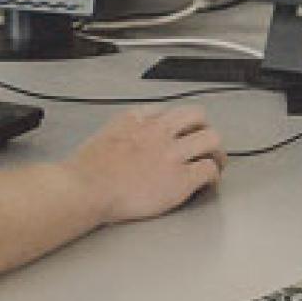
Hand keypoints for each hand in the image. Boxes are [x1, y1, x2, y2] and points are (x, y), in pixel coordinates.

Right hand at [65, 107, 225, 225]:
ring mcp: (171, 154)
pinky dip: (213, 176)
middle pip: (197, 116)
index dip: (179, 125)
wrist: (85, 189)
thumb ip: (123, 130)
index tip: (180, 135)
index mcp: (138, 118)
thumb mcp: (105, 134)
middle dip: (204, 130)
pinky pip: (209, 169)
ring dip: (215, 151)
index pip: (170, 111)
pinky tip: (208, 183)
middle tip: (204, 145)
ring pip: (211, 139)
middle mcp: (158, 131)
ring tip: (214, 162)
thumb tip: (130, 137)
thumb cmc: (88, 171)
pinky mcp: (180, 178)